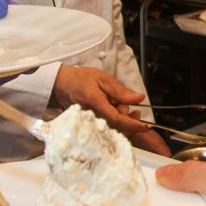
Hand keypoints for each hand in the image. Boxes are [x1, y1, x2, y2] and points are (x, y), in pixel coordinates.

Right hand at [49, 65, 170, 156]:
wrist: (61, 85)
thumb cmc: (80, 79)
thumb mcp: (102, 78)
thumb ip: (121, 91)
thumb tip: (139, 98)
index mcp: (95, 103)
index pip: (117, 119)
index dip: (132, 125)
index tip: (145, 127)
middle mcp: (92, 116)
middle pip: (117, 125)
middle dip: (126, 115)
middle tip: (127, 101)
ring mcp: (89, 122)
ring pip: (112, 126)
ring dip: (121, 117)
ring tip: (118, 102)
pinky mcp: (89, 124)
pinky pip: (106, 126)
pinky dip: (114, 119)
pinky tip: (113, 108)